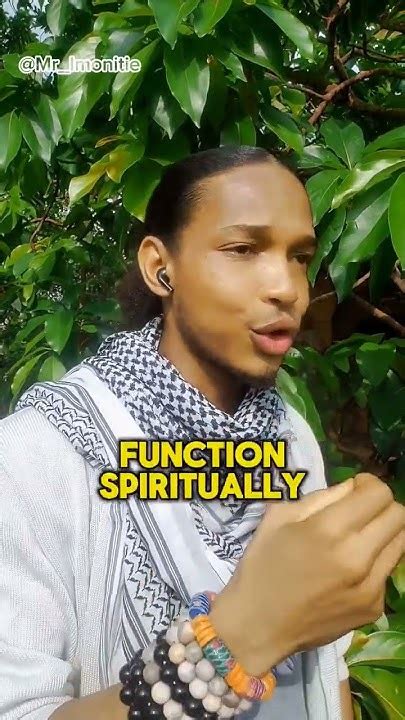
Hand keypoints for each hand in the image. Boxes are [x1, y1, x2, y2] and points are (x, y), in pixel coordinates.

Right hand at [210, 473, 404, 675]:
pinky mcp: (374, 607)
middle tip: (358, 512)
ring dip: (383, 532)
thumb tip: (351, 489)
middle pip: (398, 515)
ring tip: (357, 539)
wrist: (259, 626)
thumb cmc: (262, 566)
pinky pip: (387, 571)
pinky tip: (348, 571)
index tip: (353, 491)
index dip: (368, 484)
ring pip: (401, 542)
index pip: (379, 494)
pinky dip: (374, 562)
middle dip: (380, 505)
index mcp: (329, 530)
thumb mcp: (279, 517)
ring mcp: (370, 586)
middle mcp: (357, 557)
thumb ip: (321, 497)